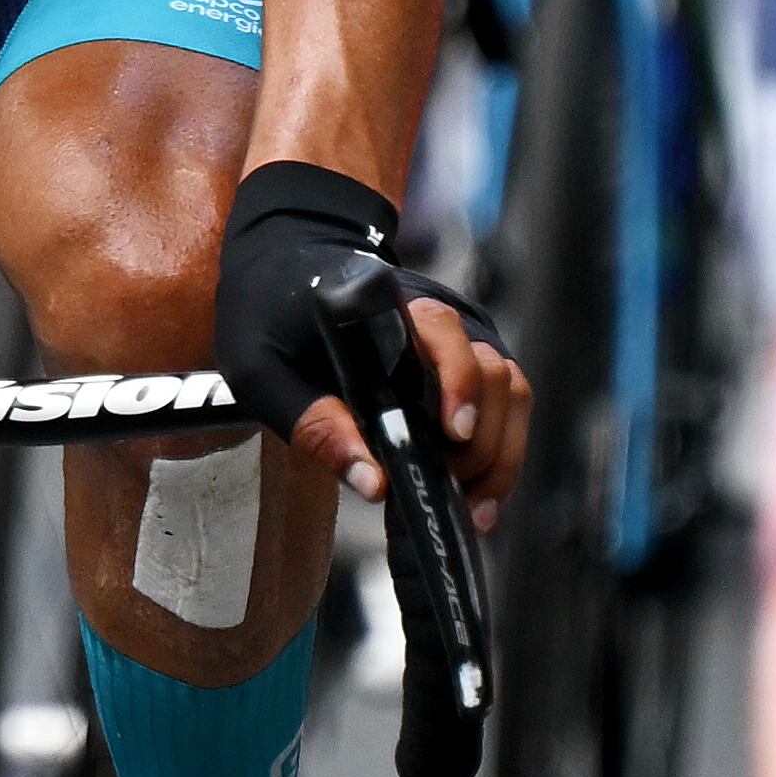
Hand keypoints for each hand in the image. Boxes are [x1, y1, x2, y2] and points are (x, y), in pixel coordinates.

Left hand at [215, 160, 528, 530]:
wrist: (284, 272)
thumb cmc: (269, 318)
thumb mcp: (265, 373)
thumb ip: (316, 425)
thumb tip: (375, 485)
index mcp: (384, 306)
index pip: (443, 331)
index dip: (459, 383)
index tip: (453, 434)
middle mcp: (435, 317)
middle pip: (491, 371)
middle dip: (479, 441)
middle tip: (445, 487)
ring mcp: (458, 339)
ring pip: (510, 390)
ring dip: (498, 453)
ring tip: (466, 504)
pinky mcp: (465, 365)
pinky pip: (506, 406)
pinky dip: (502, 454)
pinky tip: (476, 499)